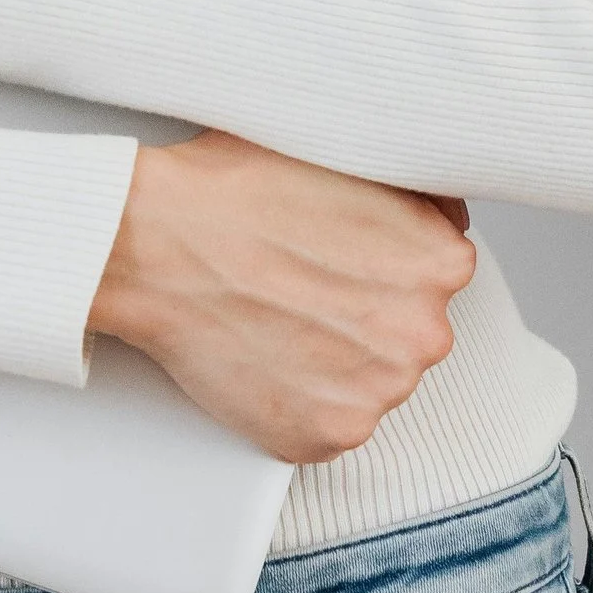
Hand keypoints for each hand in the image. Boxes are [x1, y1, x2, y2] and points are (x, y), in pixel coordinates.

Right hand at [89, 131, 477, 461]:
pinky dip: (296, 401)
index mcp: (440, 262)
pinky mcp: (324, 437)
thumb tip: (440, 213)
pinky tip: (260, 355)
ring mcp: (376, 393)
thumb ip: (412, 194)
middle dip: (360, 313)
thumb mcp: (343, 155)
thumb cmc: (231, 190)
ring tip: (271, 317)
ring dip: (330, 361)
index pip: (436, 271)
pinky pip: (324, 425)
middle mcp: (423, 334)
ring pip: (365, 379)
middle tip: (297, 285)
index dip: (381, 260)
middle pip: (404, 329)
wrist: (151, 243)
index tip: (338, 257)